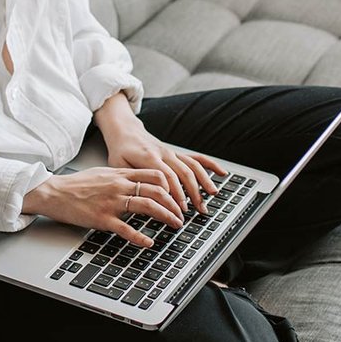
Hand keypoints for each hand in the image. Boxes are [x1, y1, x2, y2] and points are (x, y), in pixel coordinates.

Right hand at [22, 167, 184, 247]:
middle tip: (182, 214)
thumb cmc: (77, 185)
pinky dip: (141, 237)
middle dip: (175, 204)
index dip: (172, 186)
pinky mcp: (103, 218)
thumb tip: (139, 181)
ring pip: (148, 206)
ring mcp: (112, 202)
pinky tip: (149, 243)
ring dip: (166, 216)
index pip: (155, 175)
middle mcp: (119, 185)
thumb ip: (122, 176)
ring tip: (175, 224)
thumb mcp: (103, 174)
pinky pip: (127, 229)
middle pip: (158, 190)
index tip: (179, 196)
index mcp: (120, 174)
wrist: (54, 192)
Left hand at [102, 122, 224, 215]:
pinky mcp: (177, 154)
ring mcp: (173, 153)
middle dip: (193, 192)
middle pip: (184, 173)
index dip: (175, 194)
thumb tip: (143, 196)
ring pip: (192, 166)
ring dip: (204, 181)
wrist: (125, 131)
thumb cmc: (120, 151)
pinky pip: (196, 158)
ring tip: (211, 196)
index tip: (179, 209)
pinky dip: (210, 165)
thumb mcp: (118, 166)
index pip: (166, 177)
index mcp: (149, 157)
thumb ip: (132, 179)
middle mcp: (164, 154)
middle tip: (198, 210)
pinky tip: (221, 173)